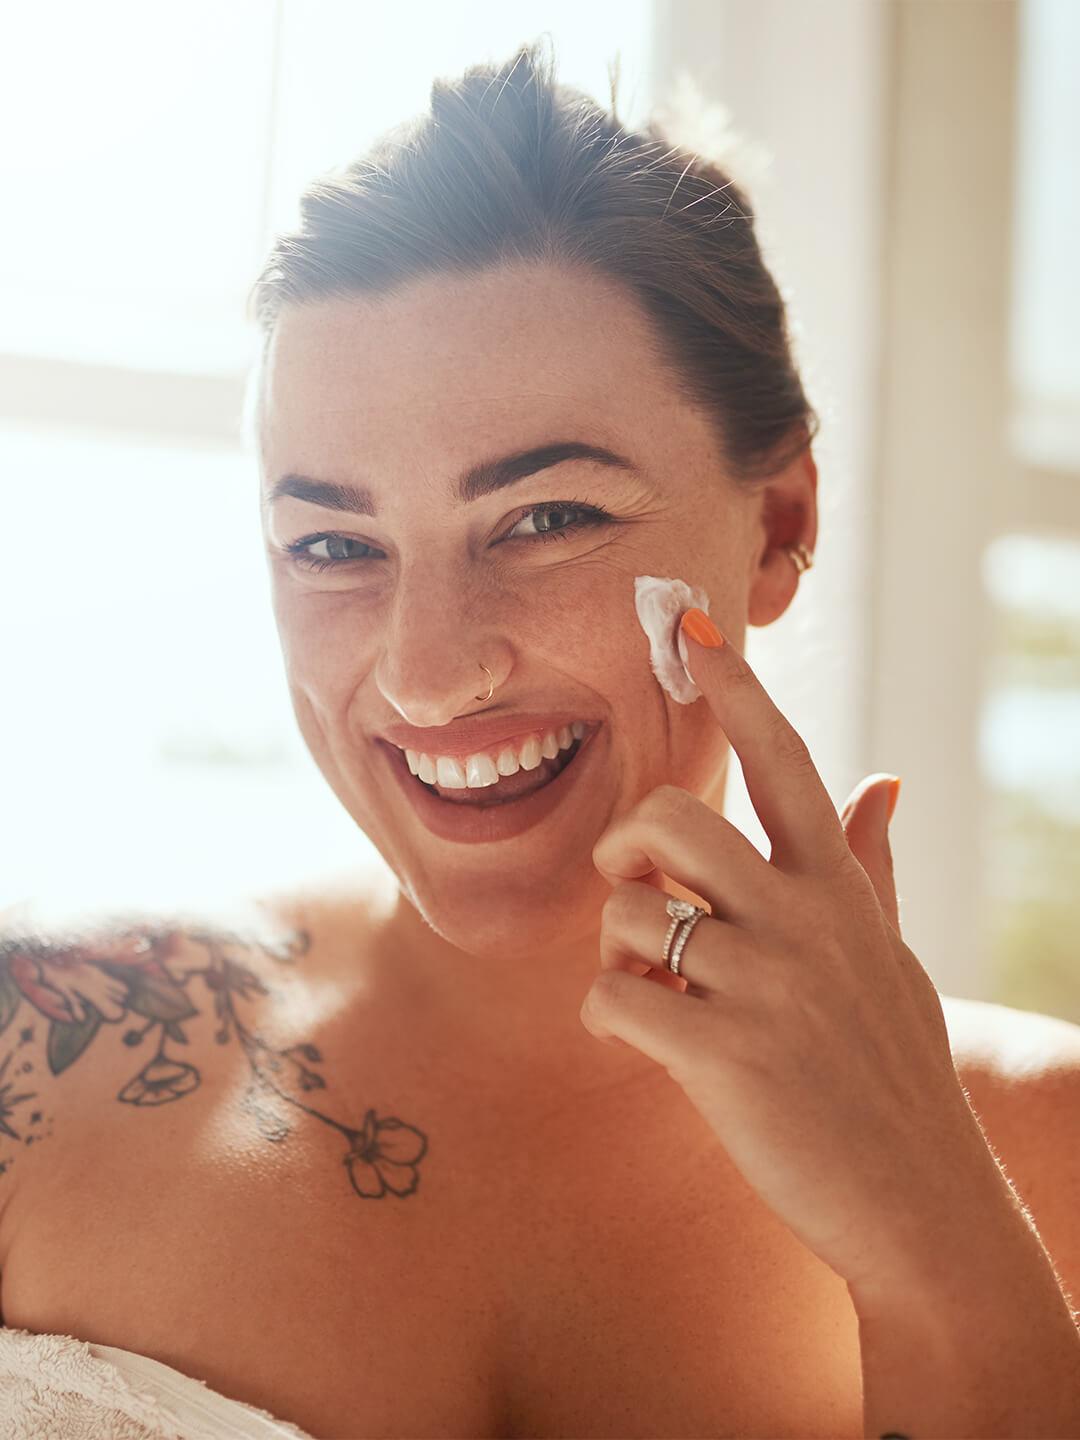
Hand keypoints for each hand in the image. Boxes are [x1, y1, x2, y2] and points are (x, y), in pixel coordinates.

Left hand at [580, 610, 993, 1297]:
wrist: (921, 1206)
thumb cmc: (896, 1075)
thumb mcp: (892, 959)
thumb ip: (871, 867)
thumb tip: (884, 782)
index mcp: (840, 890)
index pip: (787, 761)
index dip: (737, 689)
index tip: (692, 627)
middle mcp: (805, 921)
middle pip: (673, 818)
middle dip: (625, 844)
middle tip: (633, 888)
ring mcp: (766, 985)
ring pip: (628, 914)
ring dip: (616, 951)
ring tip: (651, 990)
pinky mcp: (723, 1054)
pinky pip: (609, 997)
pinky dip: (602, 1015)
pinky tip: (633, 1038)